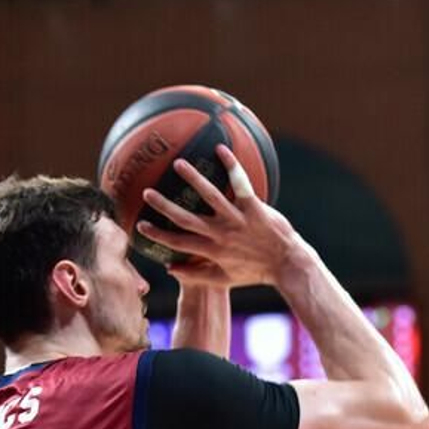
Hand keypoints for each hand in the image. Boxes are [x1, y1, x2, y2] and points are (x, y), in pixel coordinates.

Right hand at [137, 146, 299, 288]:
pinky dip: (231, 166)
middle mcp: (221, 234)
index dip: (158, 235)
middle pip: (187, 218)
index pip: (179, 243)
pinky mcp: (254, 207)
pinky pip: (241, 184)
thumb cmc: (257, 272)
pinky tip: (221, 149)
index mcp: (212, 251)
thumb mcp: (225, 279)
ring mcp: (238, 219)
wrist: (288, 265)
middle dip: (165, 206)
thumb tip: (169, 268)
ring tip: (178, 164)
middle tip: (147, 192)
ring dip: (193, 179)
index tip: (140, 226)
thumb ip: (196, 274)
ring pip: (211, 196)